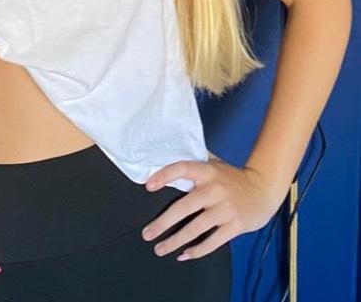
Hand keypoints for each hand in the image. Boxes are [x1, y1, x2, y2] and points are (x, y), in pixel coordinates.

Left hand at [140, 157, 285, 260]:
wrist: (263, 190)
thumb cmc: (232, 178)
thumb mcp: (215, 164)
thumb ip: (195, 163)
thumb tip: (165, 157)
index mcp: (208, 171)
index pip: (183, 169)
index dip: (165, 175)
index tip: (149, 186)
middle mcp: (215, 189)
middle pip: (185, 207)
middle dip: (163, 223)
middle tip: (147, 234)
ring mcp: (226, 209)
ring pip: (196, 228)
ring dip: (176, 241)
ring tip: (160, 248)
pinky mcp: (235, 225)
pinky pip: (213, 241)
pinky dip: (197, 250)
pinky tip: (184, 255)